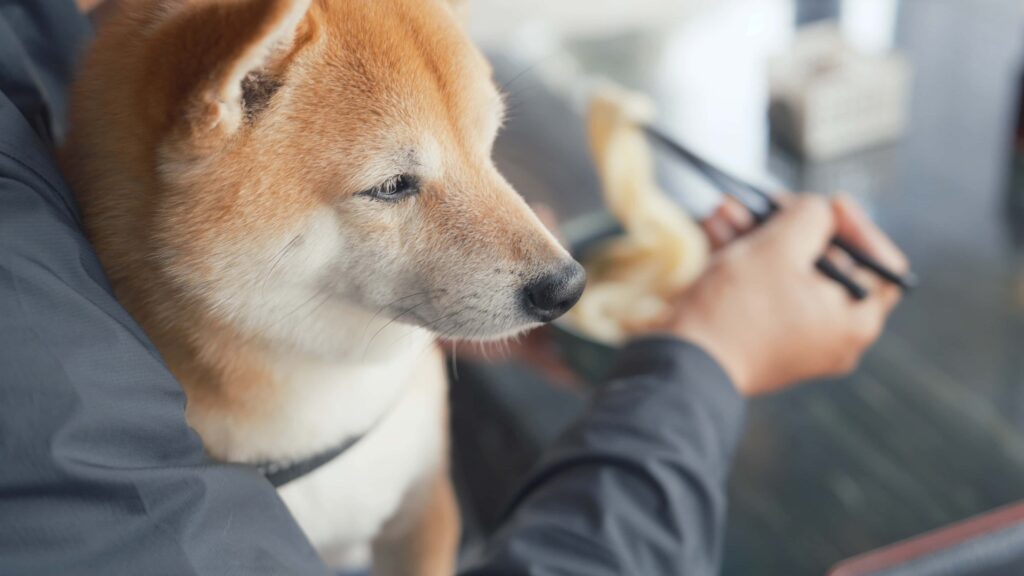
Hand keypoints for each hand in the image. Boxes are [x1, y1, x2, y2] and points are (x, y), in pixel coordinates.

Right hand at [652, 195, 907, 395]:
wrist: (682, 364)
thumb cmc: (740, 308)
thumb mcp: (780, 247)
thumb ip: (810, 216)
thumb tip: (817, 212)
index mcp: (855, 321)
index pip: (882, 266)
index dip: (859, 226)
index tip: (829, 203)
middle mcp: (831, 335)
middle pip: (826, 264)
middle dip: (791, 224)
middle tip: (770, 200)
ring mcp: (794, 338)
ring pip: (786, 272)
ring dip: (759, 234)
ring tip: (729, 206)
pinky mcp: (759, 337)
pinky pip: (761, 289)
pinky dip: (743, 258)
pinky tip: (716, 225)